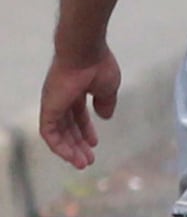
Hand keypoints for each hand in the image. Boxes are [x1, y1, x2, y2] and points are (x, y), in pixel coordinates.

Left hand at [39, 45, 113, 169]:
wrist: (85, 53)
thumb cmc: (98, 66)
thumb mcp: (109, 88)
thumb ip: (106, 103)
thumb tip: (105, 116)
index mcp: (76, 90)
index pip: (77, 115)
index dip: (86, 131)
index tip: (94, 143)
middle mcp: (61, 98)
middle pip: (67, 126)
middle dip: (78, 144)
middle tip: (88, 160)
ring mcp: (53, 104)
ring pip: (58, 133)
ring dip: (69, 150)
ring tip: (82, 164)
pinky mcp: (48, 109)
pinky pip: (49, 133)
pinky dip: (58, 146)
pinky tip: (70, 156)